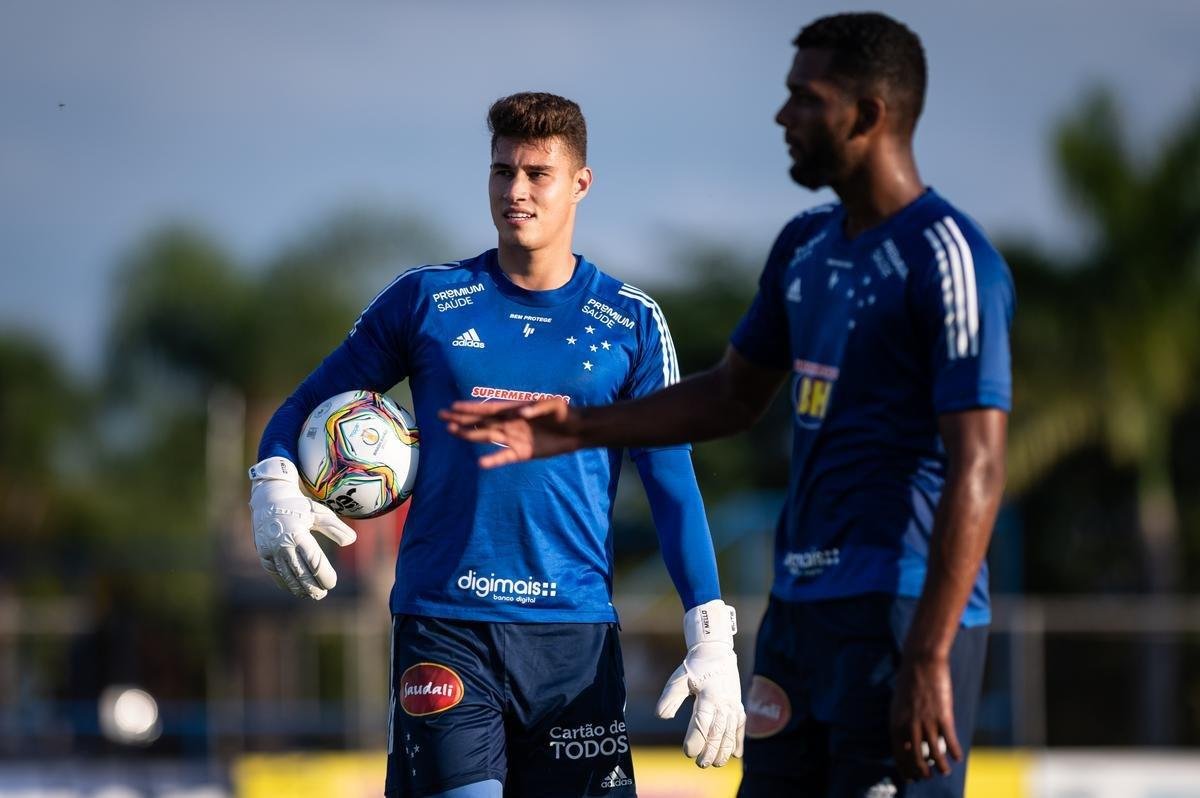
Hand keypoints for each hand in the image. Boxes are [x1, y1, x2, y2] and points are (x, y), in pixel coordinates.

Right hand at [248, 457, 356, 599]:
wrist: (268, 500)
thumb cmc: (299, 507)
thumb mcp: (319, 512)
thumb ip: (335, 527)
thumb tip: (351, 541)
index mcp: (298, 534)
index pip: (314, 561)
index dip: (324, 575)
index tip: (332, 583)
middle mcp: (283, 544)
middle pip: (300, 573)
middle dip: (312, 586)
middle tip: (322, 594)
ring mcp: (271, 551)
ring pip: (287, 576)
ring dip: (299, 589)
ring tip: (311, 595)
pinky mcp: (263, 554)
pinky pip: (275, 573)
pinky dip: (286, 583)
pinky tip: (296, 589)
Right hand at [439, 398, 580, 467]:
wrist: (577, 431)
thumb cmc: (565, 413)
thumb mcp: (554, 405)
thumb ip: (538, 407)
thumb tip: (522, 412)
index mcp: (514, 409)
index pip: (488, 408)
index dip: (470, 408)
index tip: (452, 406)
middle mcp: (509, 423)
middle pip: (481, 422)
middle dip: (461, 419)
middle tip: (442, 418)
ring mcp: (513, 439)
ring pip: (486, 437)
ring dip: (470, 435)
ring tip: (452, 432)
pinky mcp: (522, 453)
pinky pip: (503, 457)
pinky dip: (493, 461)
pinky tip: (480, 463)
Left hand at [655, 599, 744, 767]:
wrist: (716, 652)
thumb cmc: (695, 667)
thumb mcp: (679, 679)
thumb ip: (670, 697)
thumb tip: (661, 716)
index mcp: (708, 696)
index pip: (702, 722)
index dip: (696, 739)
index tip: (688, 752)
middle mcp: (724, 702)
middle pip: (718, 731)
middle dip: (710, 750)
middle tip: (701, 764)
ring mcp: (733, 705)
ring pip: (731, 732)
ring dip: (725, 749)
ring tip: (716, 763)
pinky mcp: (738, 706)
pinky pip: (740, 726)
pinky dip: (738, 740)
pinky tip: (736, 755)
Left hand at [889, 652, 961, 779]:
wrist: (922, 661)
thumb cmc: (910, 680)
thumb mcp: (898, 703)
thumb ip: (901, 721)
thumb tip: (904, 740)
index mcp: (895, 721)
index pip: (898, 752)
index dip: (904, 767)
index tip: (910, 776)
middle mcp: (909, 724)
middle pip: (915, 757)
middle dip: (921, 771)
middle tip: (927, 776)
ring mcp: (926, 720)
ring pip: (934, 752)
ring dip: (940, 766)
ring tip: (944, 772)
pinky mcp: (943, 715)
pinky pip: (950, 740)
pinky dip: (955, 751)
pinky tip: (958, 757)